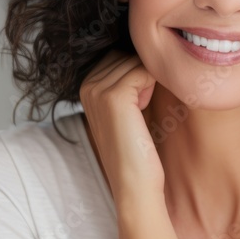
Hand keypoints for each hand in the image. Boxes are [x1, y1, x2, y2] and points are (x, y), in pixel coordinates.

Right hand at [79, 49, 164, 204]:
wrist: (134, 184)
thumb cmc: (137, 149)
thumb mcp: (127, 109)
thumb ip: (128, 81)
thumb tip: (147, 54)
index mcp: (86, 86)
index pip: (120, 55)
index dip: (137, 74)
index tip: (136, 104)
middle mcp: (86, 84)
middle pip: (127, 55)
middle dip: (143, 75)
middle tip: (139, 109)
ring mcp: (97, 89)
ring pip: (137, 62)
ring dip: (149, 81)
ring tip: (140, 111)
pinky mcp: (113, 96)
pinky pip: (144, 71)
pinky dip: (153, 85)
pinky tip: (143, 110)